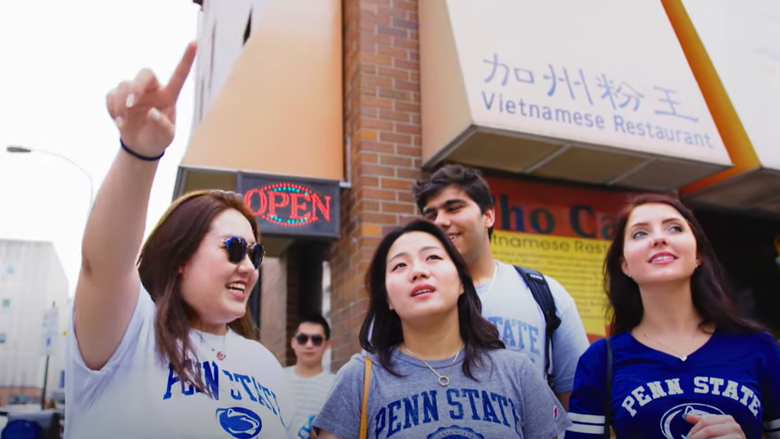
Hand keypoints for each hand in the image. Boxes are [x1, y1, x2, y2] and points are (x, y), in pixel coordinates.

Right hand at [106, 41, 196, 157]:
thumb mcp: (165, 136)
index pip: (179, 74)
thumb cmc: (158, 138)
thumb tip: (152, 112)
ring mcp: (135, 93)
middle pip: (144, 73)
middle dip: (136, 86)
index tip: (195, 42)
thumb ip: (161, 125)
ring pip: (124, 85)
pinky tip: (118, 121)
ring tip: (122, 122)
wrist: (142, 146)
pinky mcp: (119, 98)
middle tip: (132, 102)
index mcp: (169, 95)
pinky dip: (112, 108)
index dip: (187, 59)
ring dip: (120, 103)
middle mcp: (152, 90)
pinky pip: (111, 95)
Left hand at [686, 414, 745, 438]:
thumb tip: (687, 417)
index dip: (694, 429)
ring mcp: (737, 437)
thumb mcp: (715, 428)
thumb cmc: (725, 438)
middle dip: (696, 437)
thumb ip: (702, 422)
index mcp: (728, 419)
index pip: (705, 421)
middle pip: (708, 430)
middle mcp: (734, 427)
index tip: (688, 436)